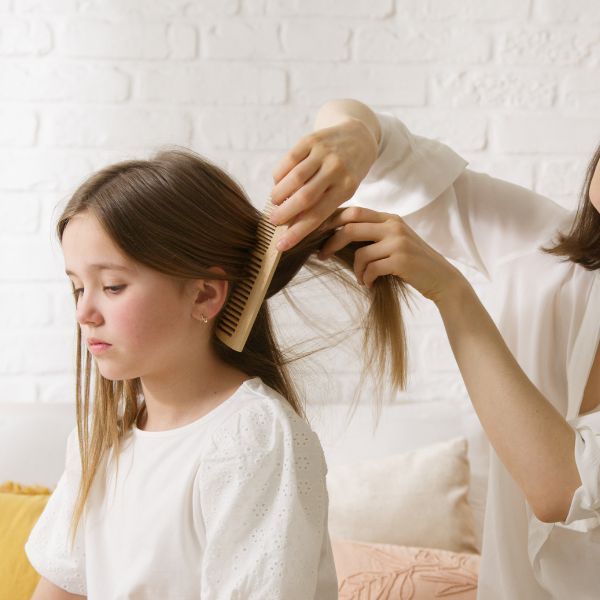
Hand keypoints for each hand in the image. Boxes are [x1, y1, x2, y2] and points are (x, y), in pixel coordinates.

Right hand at [269, 117, 377, 250]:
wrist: (358, 137)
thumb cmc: (347, 173)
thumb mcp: (343, 191)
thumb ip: (322, 206)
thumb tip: (292, 227)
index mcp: (346, 188)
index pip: (318, 215)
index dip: (297, 232)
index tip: (281, 245)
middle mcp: (336, 169)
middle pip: (304, 197)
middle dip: (284, 213)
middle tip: (273, 222)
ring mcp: (324, 152)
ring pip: (294, 178)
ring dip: (279, 194)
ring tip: (275, 202)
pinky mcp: (311, 139)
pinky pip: (289, 160)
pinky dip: (279, 175)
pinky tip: (278, 183)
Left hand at [319, 206, 467, 304]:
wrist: (442, 279)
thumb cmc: (412, 264)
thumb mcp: (393, 242)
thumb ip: (372, 235)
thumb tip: (335, 236)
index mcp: (389, 218)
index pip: (354, 211)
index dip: (331, 220)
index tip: (316, 233)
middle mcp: (393, 226)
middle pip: (351, 227)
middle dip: (331, 242)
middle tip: (322, 255)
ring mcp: (398, 242)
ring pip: (360, 253)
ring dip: (356, 270)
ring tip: (363, 279)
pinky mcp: (401, 260)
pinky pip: (371, 269)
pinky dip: (366, 279)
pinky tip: (371, 284)